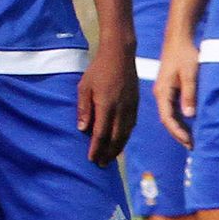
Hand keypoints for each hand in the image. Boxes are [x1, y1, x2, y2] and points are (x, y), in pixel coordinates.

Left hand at [77, 42, 137, 165]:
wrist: (120, 55)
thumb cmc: (98, 69)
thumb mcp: (84, 87)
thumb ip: (84, 108)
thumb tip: (83, 129)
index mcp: (106, 106)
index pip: (101, 134)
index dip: (96, 148)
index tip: (91, 159)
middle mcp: (121, 110)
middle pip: (115, 138)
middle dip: (108, 153)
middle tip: (101, 164)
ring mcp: (130, 107)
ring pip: (125, 134)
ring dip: (118, 148)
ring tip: (111, 158)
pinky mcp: (136, 104)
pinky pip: (131, 126)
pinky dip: (126, 137)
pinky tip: (121, 142)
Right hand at [155, 38, 199, 150]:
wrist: (179, 38)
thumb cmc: (185, 54)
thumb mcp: (190, 74)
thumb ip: (189, 94)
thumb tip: (189, 115)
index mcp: (162, 91)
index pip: (167, 118)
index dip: (177, 132)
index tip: (189, 141)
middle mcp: (160, 93)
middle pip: (167, 119)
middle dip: (178, 133)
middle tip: (191, 146)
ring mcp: (164, 91)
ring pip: (169, 115)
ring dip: (179, 127)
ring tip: (190, 139)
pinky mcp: (169, 88)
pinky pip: (172, 108)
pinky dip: (179, 118)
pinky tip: (187, 124)